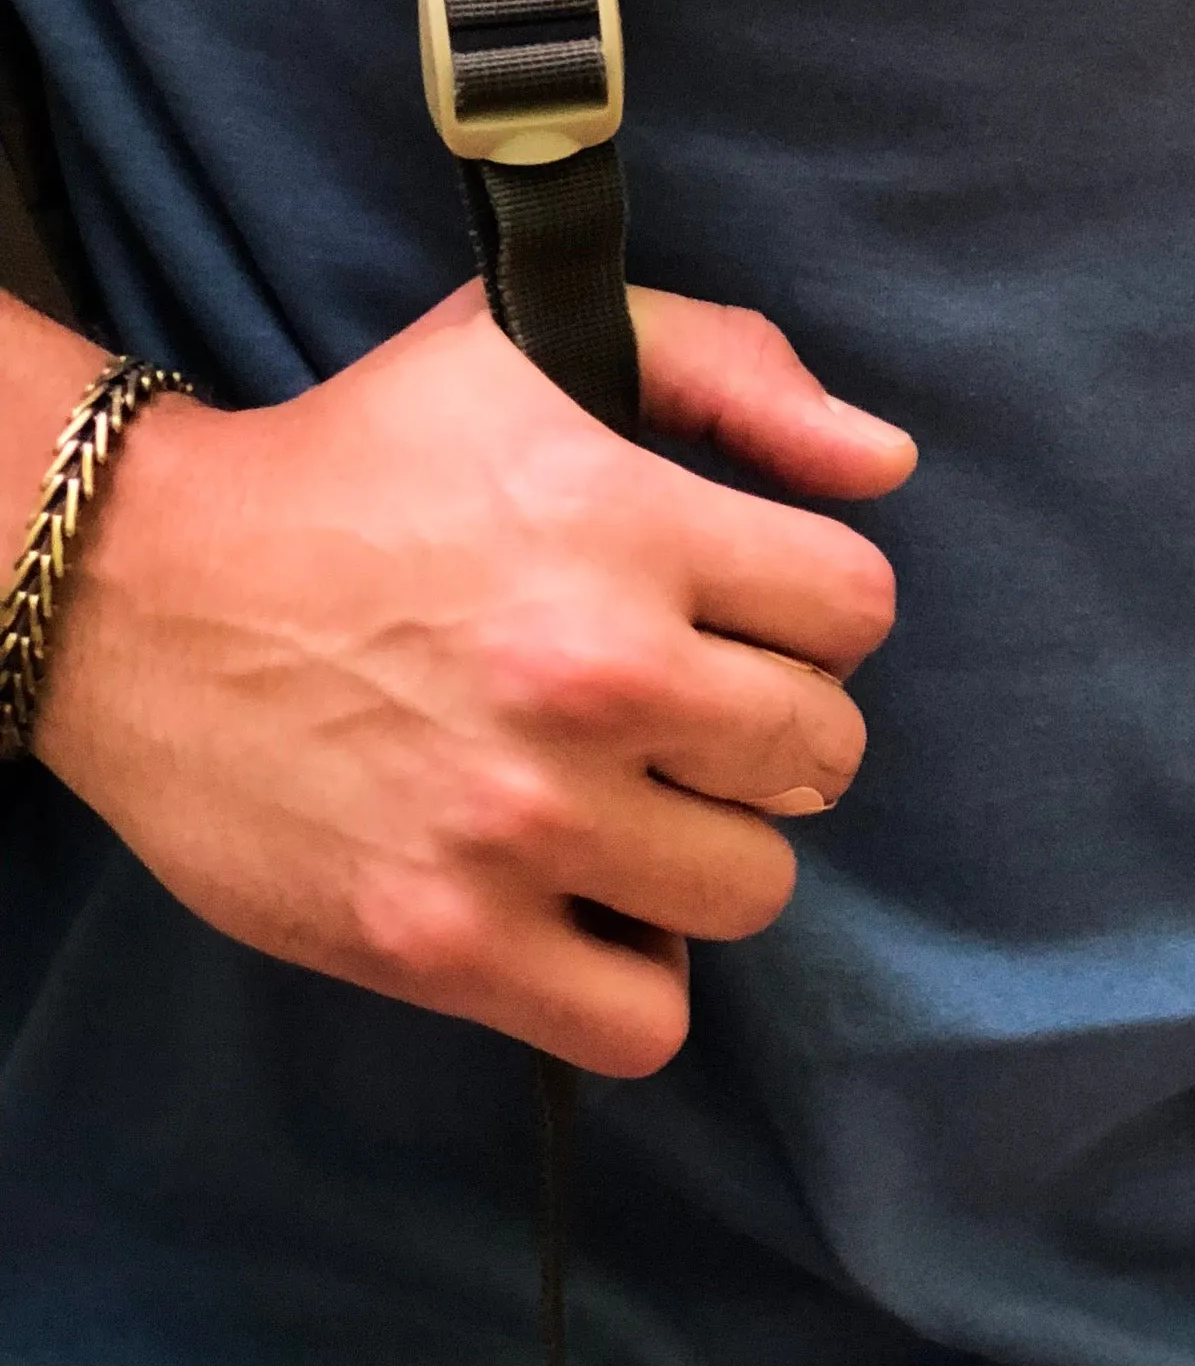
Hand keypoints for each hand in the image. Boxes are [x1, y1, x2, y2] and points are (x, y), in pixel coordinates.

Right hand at [33, 284, 911, 1075]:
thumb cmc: (359, 460)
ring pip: (753, 890)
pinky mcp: (444, 942)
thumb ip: (732, 373)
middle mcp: (591, 677)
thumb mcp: (537, 342)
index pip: (856, 608)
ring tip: (632, 809)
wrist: (141, 591)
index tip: (744, 617)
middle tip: (690, 721)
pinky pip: (644, 1023)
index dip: (813, 614)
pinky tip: (588, 911)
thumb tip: (882, 462)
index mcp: (629, 525)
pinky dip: (635, 981)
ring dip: (708, 853)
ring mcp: (520, 821)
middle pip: (821, 756)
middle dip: (775, 736)